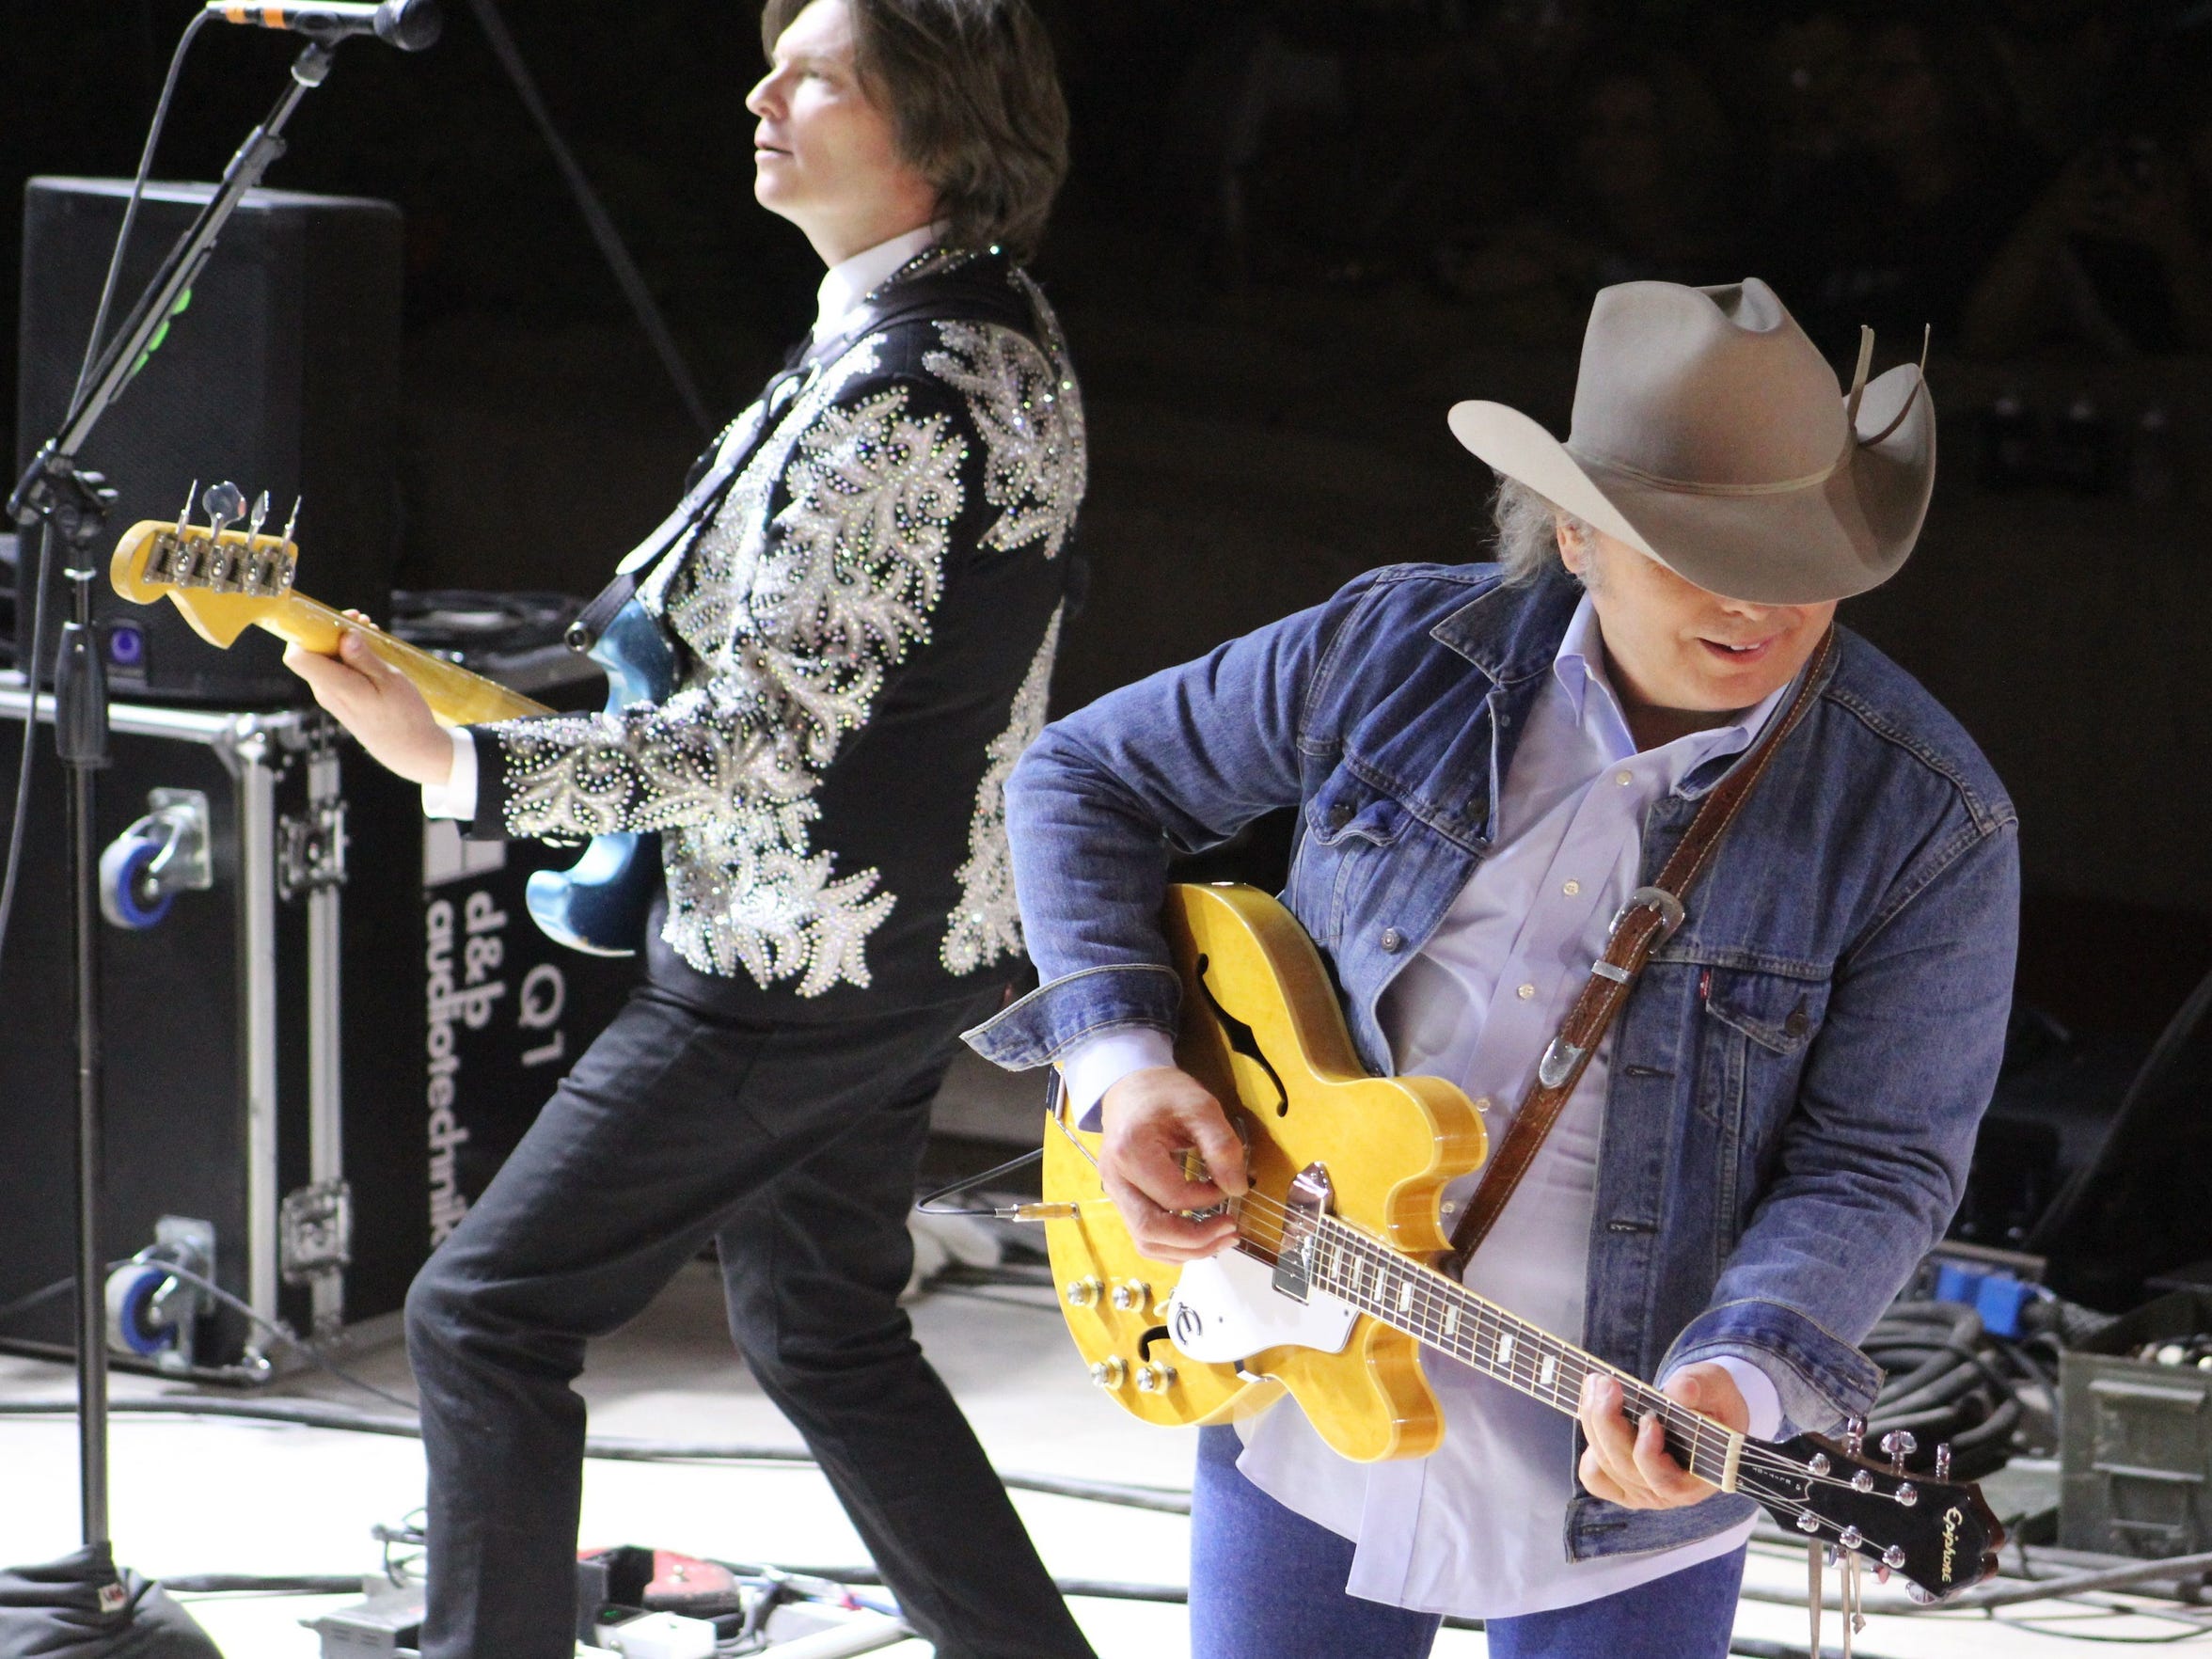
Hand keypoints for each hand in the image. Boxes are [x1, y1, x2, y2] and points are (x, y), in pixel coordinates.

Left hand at [283, 613, 452, 787]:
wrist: (409, 750)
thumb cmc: (405, 717)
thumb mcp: (391, 681)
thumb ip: (364, 658)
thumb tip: (345, 635)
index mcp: (335, 686)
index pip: (297, 655)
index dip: (309, 631)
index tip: (336, 620)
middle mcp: (325, 691)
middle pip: (312, 651)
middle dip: (333, 631)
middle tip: (363, 622)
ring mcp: (331, 696)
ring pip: (326, 659)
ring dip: (344, 643)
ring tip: (373, 635)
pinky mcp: (340, 699)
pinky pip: (336, 670)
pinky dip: (350, 658)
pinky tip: (372, 655)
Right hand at [1096, 1066, 1247, 1262]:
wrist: (1132, 1087)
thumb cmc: (1166, 1094)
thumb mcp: (1201, 1108)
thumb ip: (1221, 1146)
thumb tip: (1237, 1190)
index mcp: (1131, 1151)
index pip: (1174, 1196)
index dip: (1209, 1199)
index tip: (1229, 1185)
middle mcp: (1114, 1178)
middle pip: (1151, 1230)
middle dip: (1196, 1240)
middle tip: (1231, 1231)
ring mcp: (1114, 1192)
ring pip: (1145, 1241)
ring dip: (1186, 1250)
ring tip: (1220, 1240)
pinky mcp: (1122, 1199)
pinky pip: (1144, 1235)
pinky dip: (1172, 1246)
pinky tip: (1199, 1238)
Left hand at [1576, 1362, 1747, 1510]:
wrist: (1704, 1411)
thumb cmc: (1711, 1403)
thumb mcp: (1716, 1386)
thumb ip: (1700, 1386)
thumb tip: (1680, 1391)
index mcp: (1700, 1477)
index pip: (1666, 1481)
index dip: (1650, 1452)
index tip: (1648, 1417)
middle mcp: (1669, 1493)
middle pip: (1626, 1466)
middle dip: (1608, 1421)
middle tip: (1606, 1382)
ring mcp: (1643, 1492)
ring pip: (1606, 1466)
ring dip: (1594, 1423)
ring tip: (1596, 1384)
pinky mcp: (1623, 1486)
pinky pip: (1595, 1478)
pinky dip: (1589, 1455)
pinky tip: (1592, 1419)